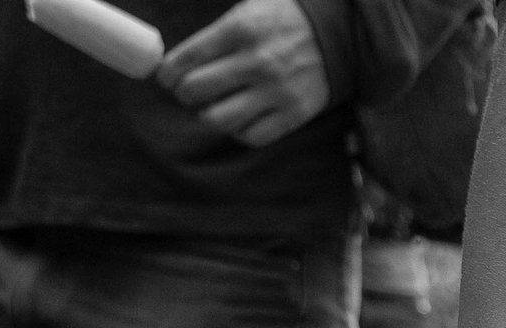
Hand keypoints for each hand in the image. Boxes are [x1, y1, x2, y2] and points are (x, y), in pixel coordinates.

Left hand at [157, 0, 329, 148]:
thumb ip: (215, 36)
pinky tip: (240, 118)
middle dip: (185, 94)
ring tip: (213, 107)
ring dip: (208, 115)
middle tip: (190, 92)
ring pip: (219, 119)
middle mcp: (257, 61)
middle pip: (196, 91)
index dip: (167, 73)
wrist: (339, 33)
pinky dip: (239, 131)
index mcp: (241, 29)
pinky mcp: (294, 114)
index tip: (167, 78)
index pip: (187, 59)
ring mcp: (277, 91)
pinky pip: (251, 136)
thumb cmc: (283, 20)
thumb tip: (178, 66)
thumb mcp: (248, 10)